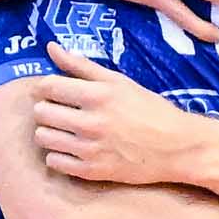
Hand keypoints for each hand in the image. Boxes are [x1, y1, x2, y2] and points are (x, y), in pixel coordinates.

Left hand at [32, 43, 205, 185]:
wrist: (177, 148)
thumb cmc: (149, 110)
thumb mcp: (119, 81)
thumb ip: (81, 65)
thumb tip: (50, 47)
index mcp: (98, 95)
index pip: (48, 87)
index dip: (46, 87)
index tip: (53, 91)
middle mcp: (91, 122)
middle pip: (41, 112)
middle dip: (47, 109)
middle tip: (60, 110)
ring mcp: (90, 149)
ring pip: (43, 138)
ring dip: (49, 131)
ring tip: (64, 130)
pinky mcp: (92, 171)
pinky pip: (54, 162)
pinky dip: (58, 154)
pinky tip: (72, 148)